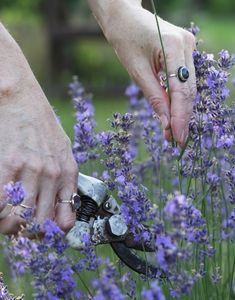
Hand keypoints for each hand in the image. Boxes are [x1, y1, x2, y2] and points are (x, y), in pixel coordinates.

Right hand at [0, 24, 77, 233]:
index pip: (64, 218)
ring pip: (19, 219)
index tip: (42, 234)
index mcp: (67, 172)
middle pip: (40, 223)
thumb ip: (65, 182)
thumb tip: (64, 214)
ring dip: (9, 227)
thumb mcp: (64, 151)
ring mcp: (30, 170)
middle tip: (18, 227)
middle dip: (28, 233)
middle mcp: (52, 174)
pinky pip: (1, 204)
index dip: (52, 233)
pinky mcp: (8, 165)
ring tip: (6, 220)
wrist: (21, 98)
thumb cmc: (41, 124)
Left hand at [88, 0, 196, 145]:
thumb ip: (154, 97)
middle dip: (182, 117)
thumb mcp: (136, 71)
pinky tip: (174, 114)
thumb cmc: (125, 38)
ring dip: (182, 111)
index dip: (180, 117)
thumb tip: (166, 124)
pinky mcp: (186, 51)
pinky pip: (185, 80)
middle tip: (177, 140)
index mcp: (174, 46)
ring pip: (189, 87)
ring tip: (173, 132)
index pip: (182, 90)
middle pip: (189, 91)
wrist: (124, 15)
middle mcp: (188, 45)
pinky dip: (179, 98)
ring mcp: (190, 46)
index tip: (177, 137)